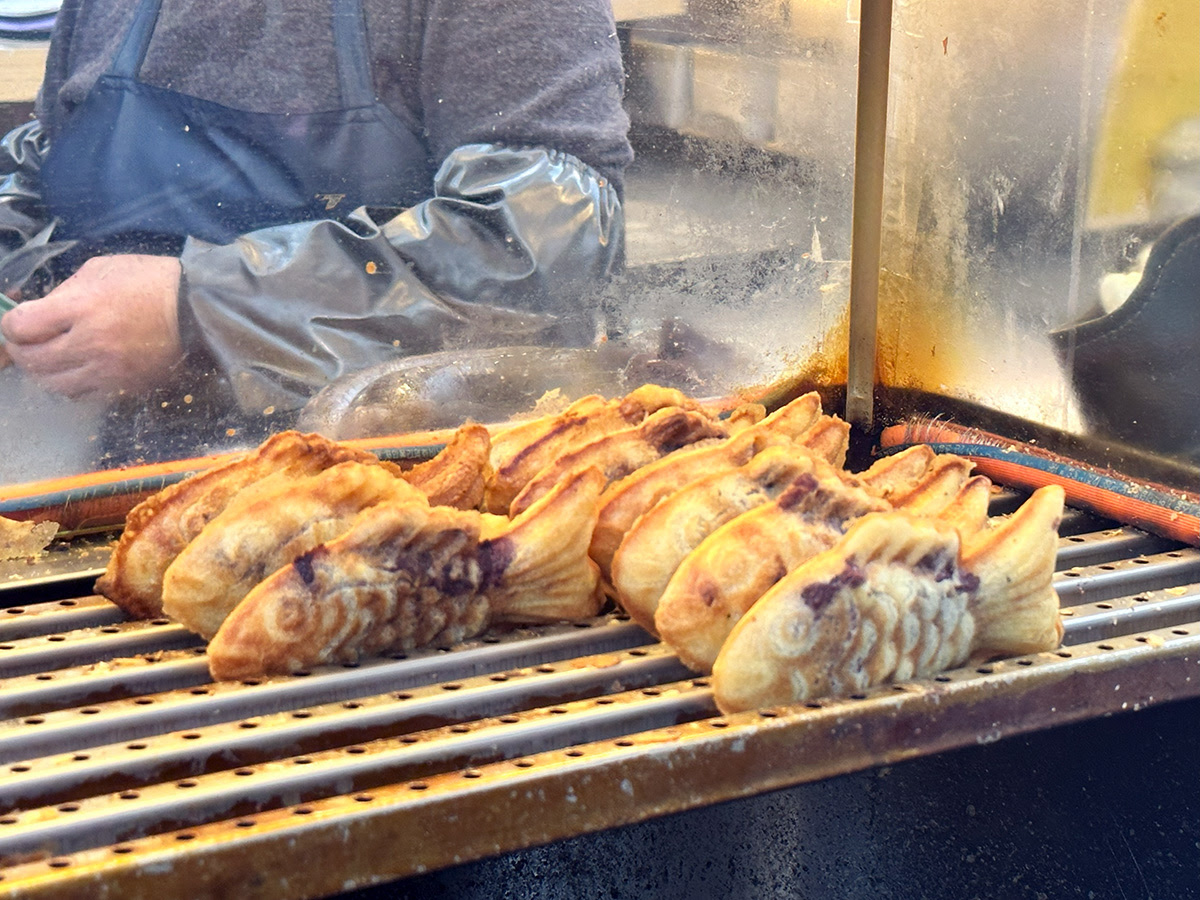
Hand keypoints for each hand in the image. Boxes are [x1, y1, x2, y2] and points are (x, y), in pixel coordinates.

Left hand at [0, 255, 182, 399]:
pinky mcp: (124, 387)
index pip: (22, 327)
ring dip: (45, 371)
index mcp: (84, 307)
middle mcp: (93, 343)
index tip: (17, 322)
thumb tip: (39, 311)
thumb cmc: (153, 282)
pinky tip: (77, 369)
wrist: (198, 310)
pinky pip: (82, 394)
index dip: (11, 325)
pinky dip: (71, 383)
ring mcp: (109, 371)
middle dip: (22, 350)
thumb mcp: (102, 269)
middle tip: (27, 343)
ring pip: (54, 383)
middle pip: (33, 360)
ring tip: (51, 358)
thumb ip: (65, 291)